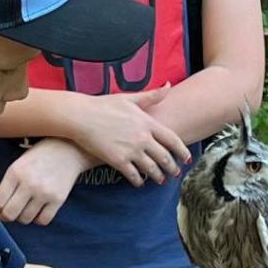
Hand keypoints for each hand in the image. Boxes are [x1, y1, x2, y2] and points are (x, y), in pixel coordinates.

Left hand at [0, 138, 91, 227]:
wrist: (69, 148)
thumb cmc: (40, 156)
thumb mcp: (18, 165)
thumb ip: (4, 186)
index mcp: (15, 172)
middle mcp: (29, 183)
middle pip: (10, 214)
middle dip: (6, 216)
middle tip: (9, 212)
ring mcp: (45, 193)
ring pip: (26, 219)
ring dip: (23, 217)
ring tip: (26, 207)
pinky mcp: (58, 199)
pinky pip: (43, 221)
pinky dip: (38, 219)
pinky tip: (38, 209)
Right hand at [57, 93, 193, 186]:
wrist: (81, 116)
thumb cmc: (103, 105)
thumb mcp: (129, 97)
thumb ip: (151, 96)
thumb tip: (168, 86)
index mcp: (147, 122)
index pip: (172, 140)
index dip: (182, 151)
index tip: (186, 158)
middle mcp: (142, 138)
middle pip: (164, 157)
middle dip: (172, 168)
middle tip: (175, 173)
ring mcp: (131, 150)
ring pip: (151, 169)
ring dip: (158, 176)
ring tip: (160, 180)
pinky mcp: (117, 160)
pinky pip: (133, 175)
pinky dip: (139, 180)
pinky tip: (140, 182)